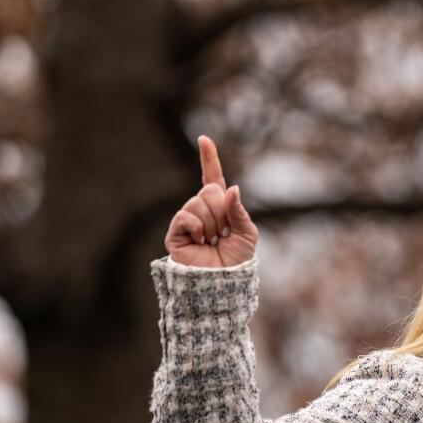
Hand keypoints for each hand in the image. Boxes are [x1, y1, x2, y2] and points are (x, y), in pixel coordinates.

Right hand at [164, 135, 257, 267]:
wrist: (223, 283)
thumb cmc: (236, 260)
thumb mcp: (247, 233)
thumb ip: (239, 210)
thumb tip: (230, 188)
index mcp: (220, 207)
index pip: (212, 177)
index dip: (208, 158)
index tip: (204, 139)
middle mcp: (201, 210)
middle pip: (209, 191)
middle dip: (221, 212)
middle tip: (222, 234)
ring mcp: (187, 220)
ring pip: (197, 203)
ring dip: (211, 224)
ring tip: (211, 241)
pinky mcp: (175, 233)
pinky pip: (185, 216)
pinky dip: (196, 228)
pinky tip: (199, 241)